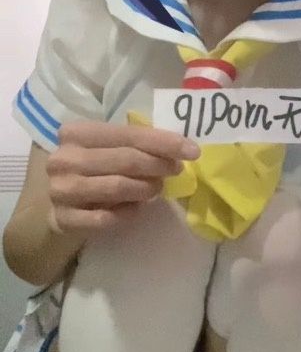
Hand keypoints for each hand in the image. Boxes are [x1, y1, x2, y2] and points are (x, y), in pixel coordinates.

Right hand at [46, 119, 199, 232]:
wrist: (56, 201)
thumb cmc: (91, 168)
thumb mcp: (107, 148)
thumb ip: (134, 144)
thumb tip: (180, 148)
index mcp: (75, 133)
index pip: (128, 134)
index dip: (163, 142)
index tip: (192, 150)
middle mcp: (64, 159)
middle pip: (125, 160)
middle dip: (158, 165)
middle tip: (176, 170)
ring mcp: (60, 190)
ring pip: (117, 187)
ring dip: (145, 189)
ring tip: (155, 189)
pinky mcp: (62, 218)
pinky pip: (106, 218)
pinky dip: (127, 213)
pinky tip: (135, 209)